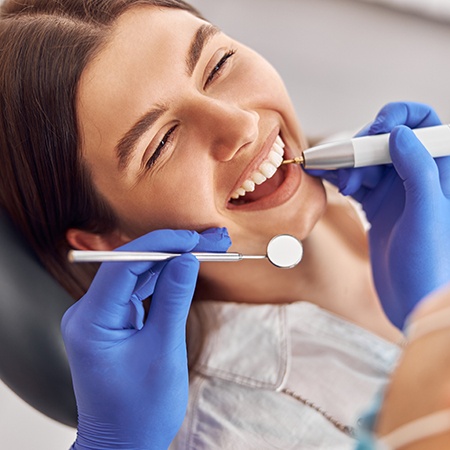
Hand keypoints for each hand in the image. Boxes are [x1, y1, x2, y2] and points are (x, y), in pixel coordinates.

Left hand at [62, 228, 230, 449]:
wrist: (125, 443)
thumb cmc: (140, 410)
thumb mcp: (163, 351)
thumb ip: (173, 299)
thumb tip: (187, 260)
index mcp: (91, 321)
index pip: (122, 264)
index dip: (160, 244)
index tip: (194, 239)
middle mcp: (90, 312)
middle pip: (133, 264)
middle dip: (174, 249)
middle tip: (213, 239)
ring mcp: (101, 315)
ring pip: (139, 273)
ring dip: (174, 260)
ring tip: (210, 248)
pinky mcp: (114, 319)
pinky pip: (140, 289)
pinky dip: (166, 277)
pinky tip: (189, 266)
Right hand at [309, 102, 449, 327]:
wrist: (414, 301)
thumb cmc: (431, 264)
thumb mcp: (428, 214)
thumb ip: (417, 170)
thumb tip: (399, 133)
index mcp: (442, 172)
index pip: (425, 124)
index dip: (400, 117)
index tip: (376, 130)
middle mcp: (418, 177)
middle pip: (387, 140)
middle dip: (365, 147)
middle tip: (350, 168)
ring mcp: (396, 192)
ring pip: (368, 161)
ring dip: (350, 165)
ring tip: (342, 183)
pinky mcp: (378, 207)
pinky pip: (357, 182)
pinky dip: (341, 178)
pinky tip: (331, 181)